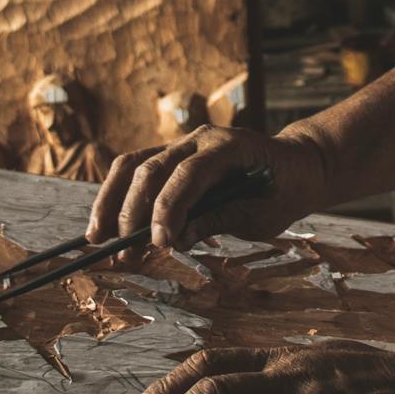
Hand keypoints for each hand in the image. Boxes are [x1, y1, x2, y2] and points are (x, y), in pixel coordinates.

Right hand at [86, 126, 330, 257]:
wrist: (296, 166)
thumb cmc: (283, 191)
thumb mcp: (262, 214)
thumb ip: (220, 219)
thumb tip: (176, 239)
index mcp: (229, 146)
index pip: (188, 174)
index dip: (169, 209)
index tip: (159, 245)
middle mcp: (200, 139)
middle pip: (153, 168)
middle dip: (133, 212)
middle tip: (123, 254)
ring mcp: (183, 144)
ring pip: (134, 165)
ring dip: (113, 202)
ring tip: (97, 238)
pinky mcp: (172, 157)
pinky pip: (137, 170)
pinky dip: (119, 196)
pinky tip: (105, 224)